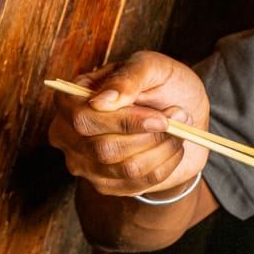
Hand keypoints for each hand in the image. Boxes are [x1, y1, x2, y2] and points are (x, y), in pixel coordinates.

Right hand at [48, 51, 210, 198]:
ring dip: (163, 148)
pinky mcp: (108, 186)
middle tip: (178, 117)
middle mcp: (69, 136)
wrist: (183, 114)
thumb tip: (101, 101)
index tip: (160, 118)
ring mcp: (86, 165)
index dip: (124, 121)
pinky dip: (167, 163)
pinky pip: (142, 183)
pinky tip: (173, 146)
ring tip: (179, 128)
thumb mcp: (150, 67)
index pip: (84, 119)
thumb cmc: (161, 84)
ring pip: (127, 169)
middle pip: (104, 149)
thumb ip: (127, 78)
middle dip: (149, 136)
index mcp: (71, 100)